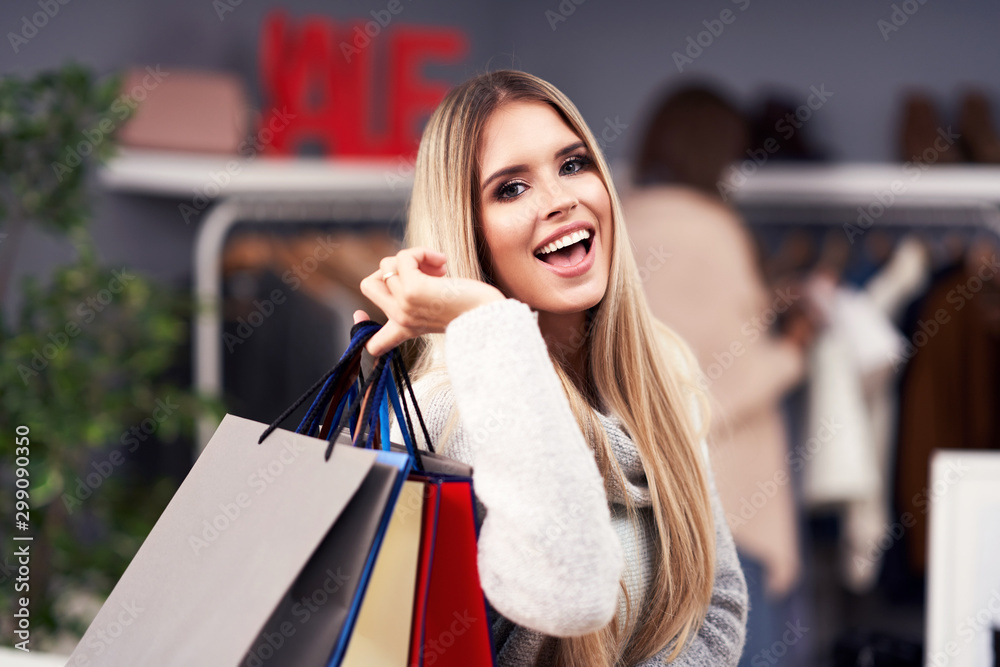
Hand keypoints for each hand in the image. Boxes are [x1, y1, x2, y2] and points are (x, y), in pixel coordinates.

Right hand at [358, 247, 504, 355]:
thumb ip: (414, 295)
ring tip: (438, 268)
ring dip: (414, 257)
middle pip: (368, 283)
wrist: (489, 315)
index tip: (361, 314)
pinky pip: (403, 257)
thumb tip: (392, 266)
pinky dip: (421, 252)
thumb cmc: (472, 308)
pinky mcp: (412, 290)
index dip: (361, 322)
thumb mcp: (438, 307)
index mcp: (406, 328)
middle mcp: (400, 318)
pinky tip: (441, 262)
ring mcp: (404, 305)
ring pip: (387, 265)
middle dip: (392, 268)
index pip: (372, 341)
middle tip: (423, 271)